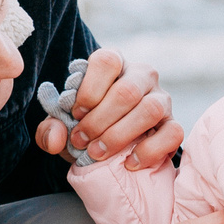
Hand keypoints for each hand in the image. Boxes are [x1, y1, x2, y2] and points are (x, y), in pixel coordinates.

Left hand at [34, 49, 178, 169]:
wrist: (114, 149)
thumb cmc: (88, 127)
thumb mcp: (63, 126)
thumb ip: (50, 130)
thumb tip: (56, 137)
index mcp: (115, 65)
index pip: (107, 61)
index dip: (89, 89)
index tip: (75, 113)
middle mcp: (142, 75)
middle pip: (126, 91)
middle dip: (99, 121)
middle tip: (81, 142)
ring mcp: (162, 99)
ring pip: (150, 110)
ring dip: (120, 135)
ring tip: (98, 153)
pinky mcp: (174, 124)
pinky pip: (172, 133)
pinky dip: (150, 151)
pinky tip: (129, 163)